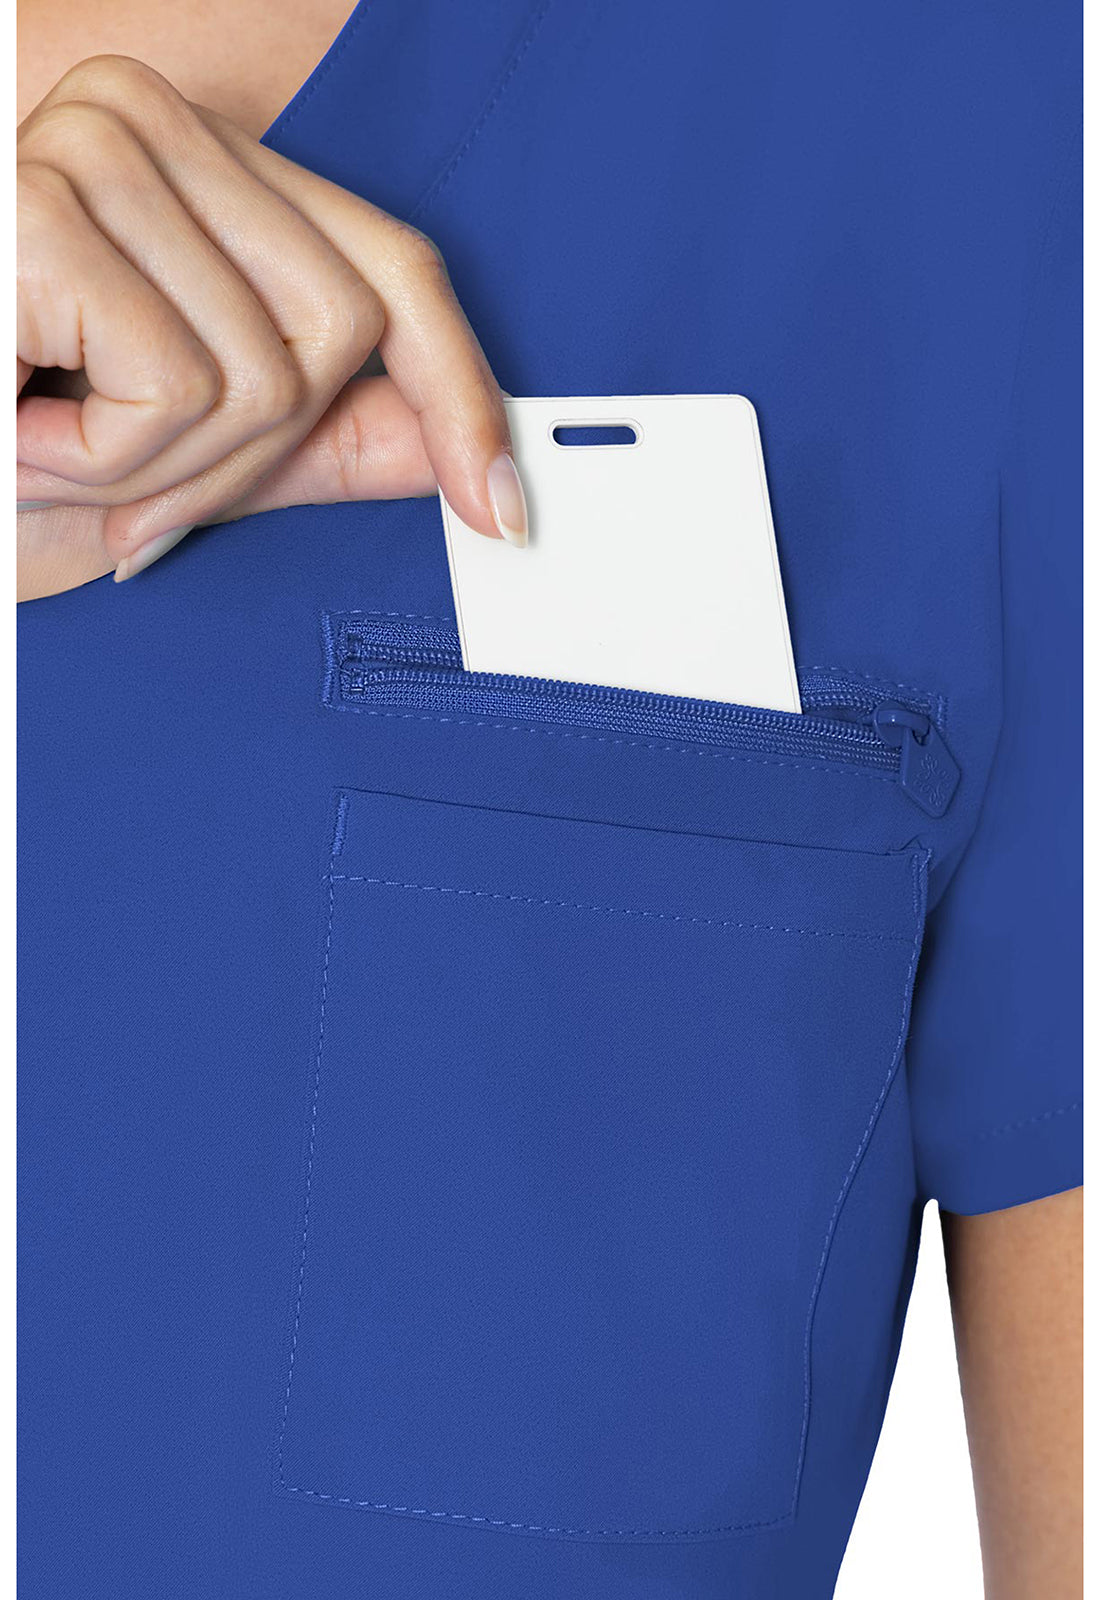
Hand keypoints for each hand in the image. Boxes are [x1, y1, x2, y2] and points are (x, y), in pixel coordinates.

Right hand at [16, 54, 527, 601]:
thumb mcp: (175, 460)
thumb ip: (309, 441)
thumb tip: (439, 445)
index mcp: (189, 165)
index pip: (390, 268)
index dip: (460, 392)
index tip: (499, 504)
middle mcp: (144, 121)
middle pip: (342, 332)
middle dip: (243, 458)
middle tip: (129, 481)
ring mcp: (89, 148)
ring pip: (270, 375)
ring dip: (160, 471)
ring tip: (52, 445)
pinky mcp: (41, 211)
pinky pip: (182, 390)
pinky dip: (106, 464)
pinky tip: (24, 430)